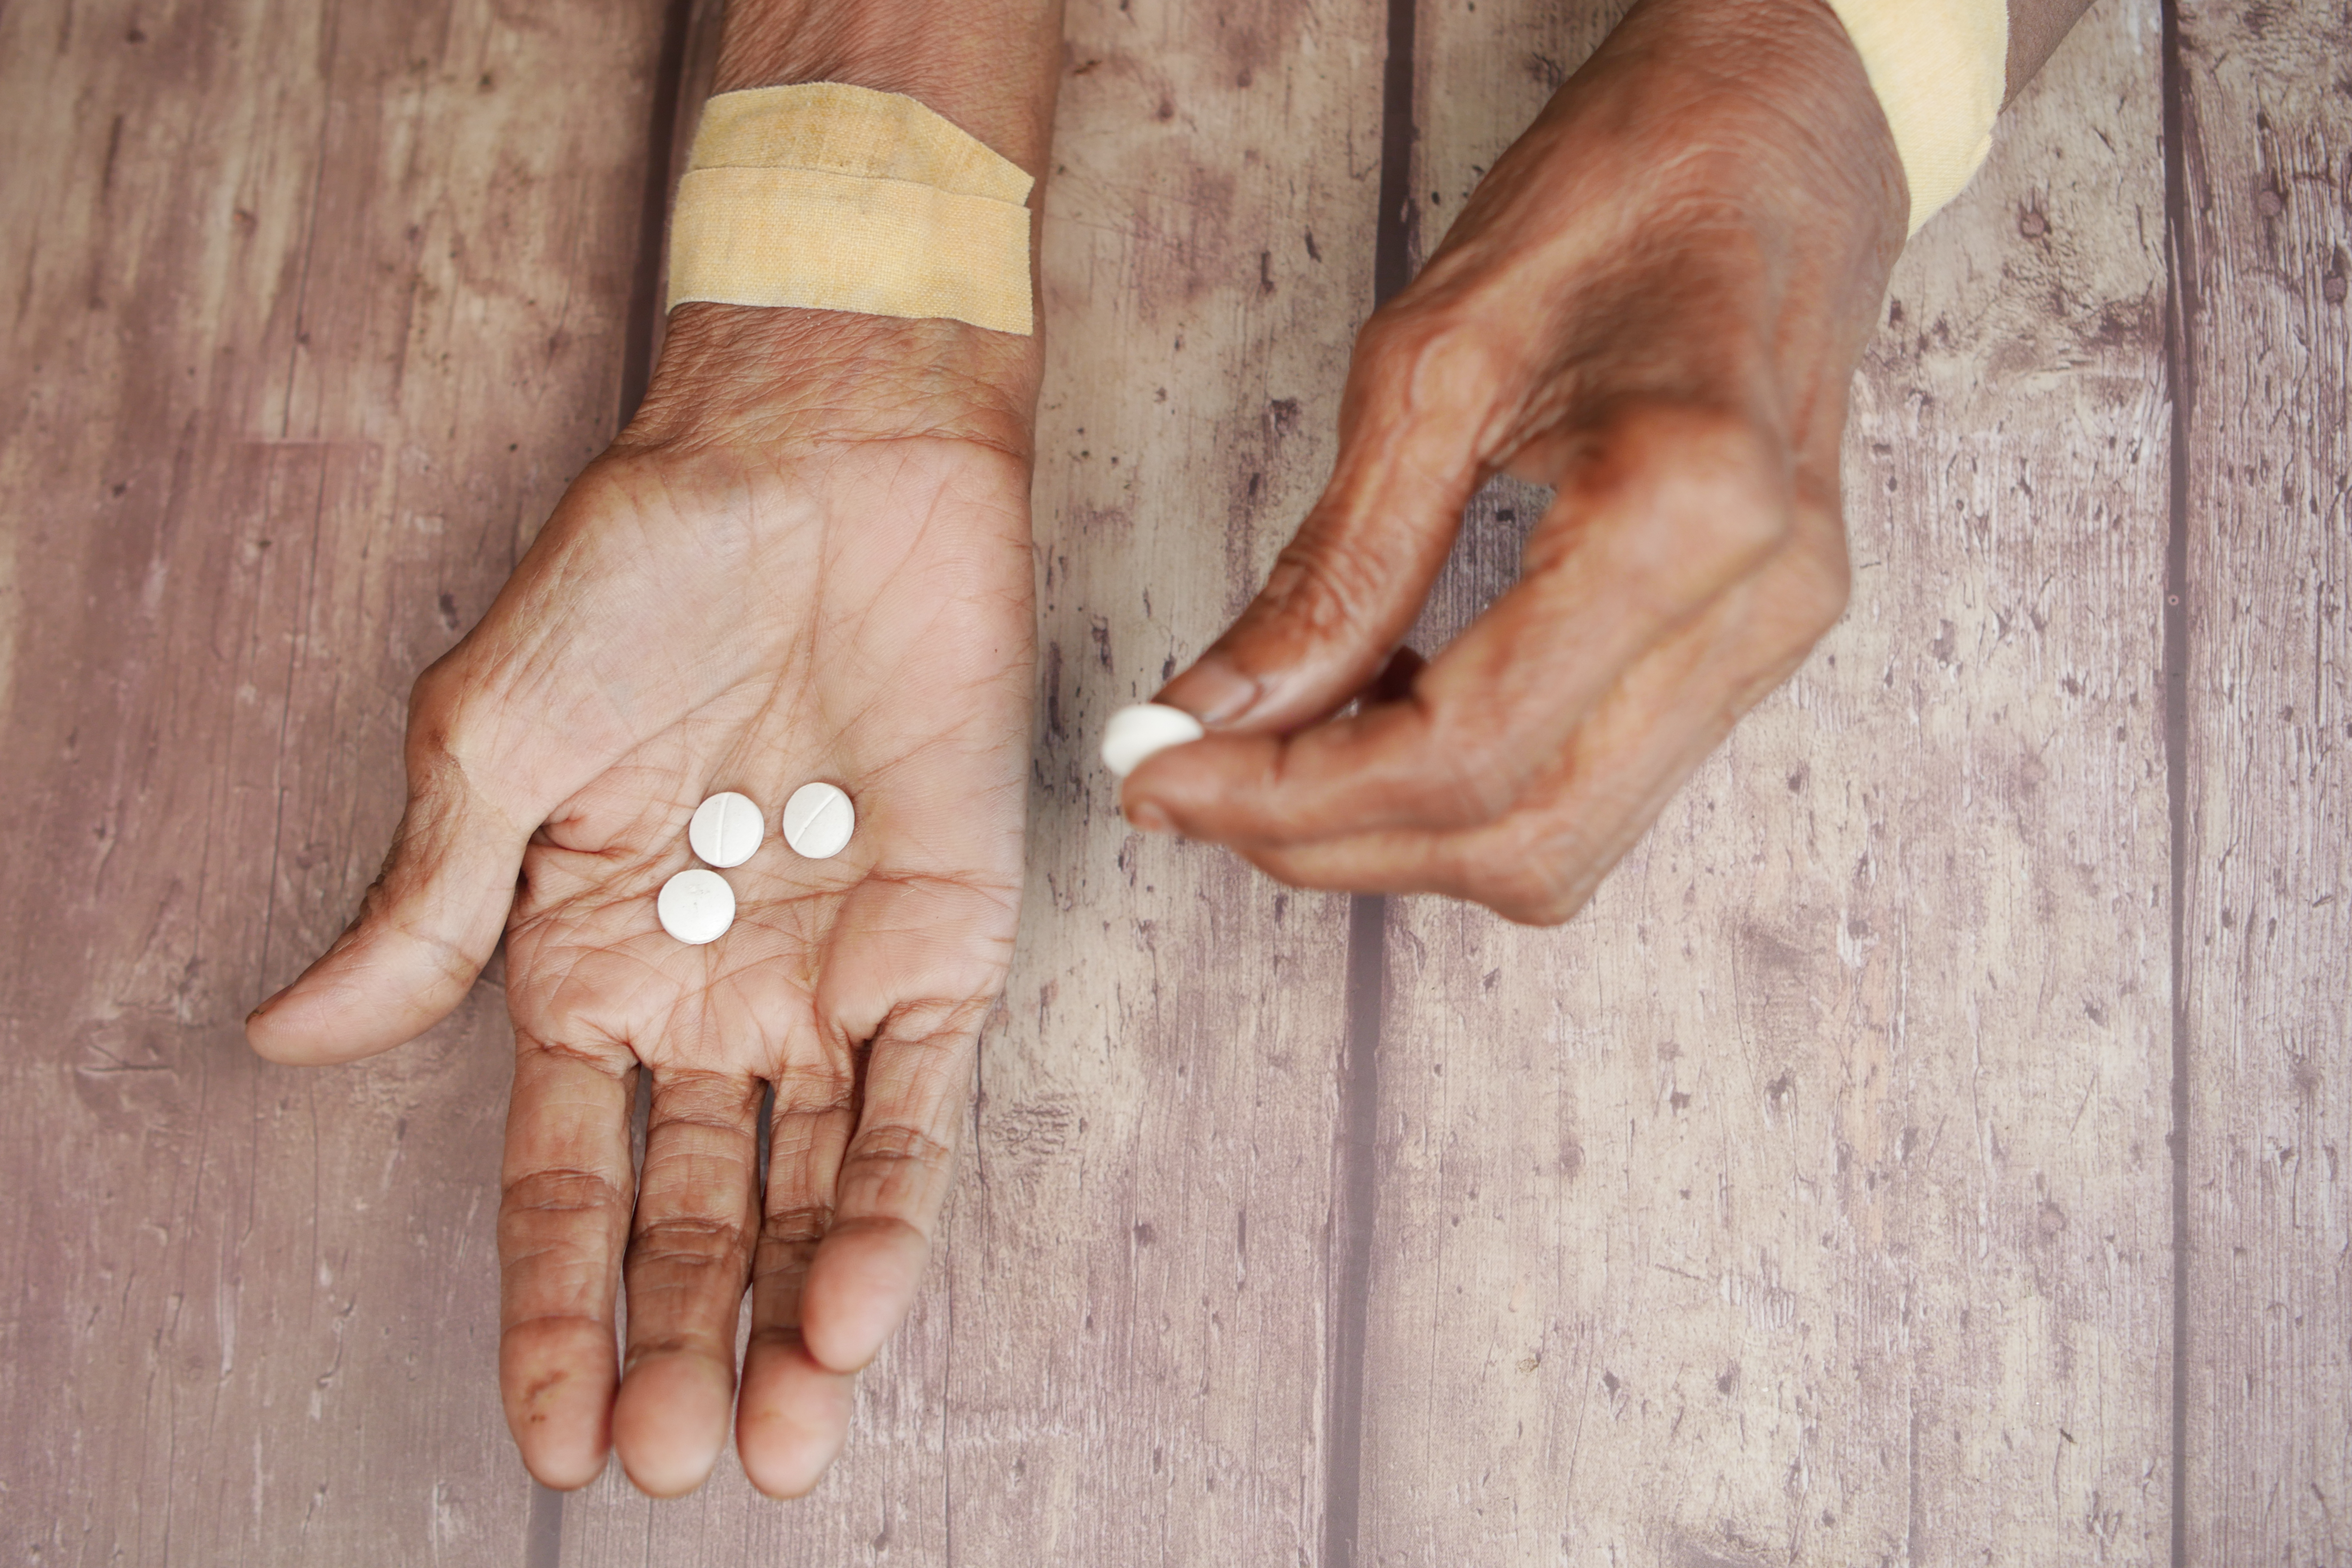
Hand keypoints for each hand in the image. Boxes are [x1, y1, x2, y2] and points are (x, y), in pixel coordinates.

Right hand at [245, 307, 1036, 1497]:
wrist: (814, 462)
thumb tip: (291, 1037)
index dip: (559, 1312)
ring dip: (793, 1317)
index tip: (558, 1437)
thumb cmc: (636, 575)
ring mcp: (831, 974)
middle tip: (672, 1463)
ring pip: (812, 1186)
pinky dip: (893, 1204)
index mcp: (584, 964)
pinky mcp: (944, 937)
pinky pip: (919, 1102)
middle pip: (695, 1212)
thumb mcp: (493, 743)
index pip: (568, 1184)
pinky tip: (858, 1309)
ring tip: (772, 1443)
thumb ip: (427, 908)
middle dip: (683, 1342)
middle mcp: (710, 993)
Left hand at [1122, 0, 1906, 923]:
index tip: (1161, 780)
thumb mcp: (1436, 355)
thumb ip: (1336, 564)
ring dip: (1397, 832)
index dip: (1293, 797)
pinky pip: (1598, 784)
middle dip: (1333, 842)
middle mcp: (1759, 606)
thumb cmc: (1626, 192)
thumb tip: (1214, 710)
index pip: (1466, 751)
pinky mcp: (1759, 644)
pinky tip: (1383, 713)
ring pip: (1564, 847)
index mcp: (1687, 510)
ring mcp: (1777, 639)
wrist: (1787, 131)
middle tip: (1192, 788)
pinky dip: (1469, 786)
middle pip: (1522, 841)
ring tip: (1274, 753)